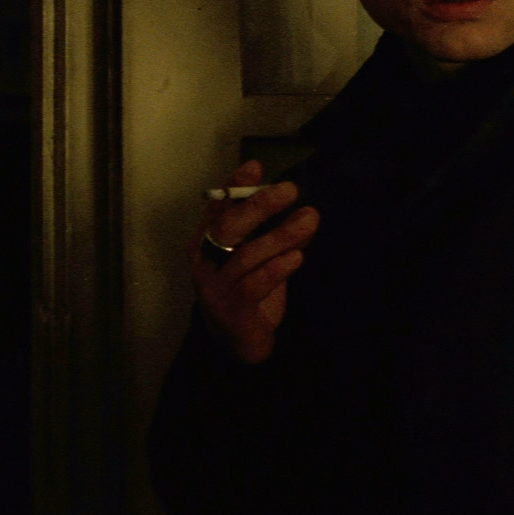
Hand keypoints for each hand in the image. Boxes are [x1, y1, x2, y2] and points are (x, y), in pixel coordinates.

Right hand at [190, 160, 319, 363]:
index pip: (217, 208)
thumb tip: (303, 211)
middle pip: (227, 228)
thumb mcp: (261, 261)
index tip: (256, 167)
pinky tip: (297, 258)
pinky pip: (253, 286)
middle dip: (258, 206)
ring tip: (309, 220)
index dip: (235, 187)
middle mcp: (204, 263)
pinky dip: (276, 269)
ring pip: (246, 256)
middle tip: (290, 190)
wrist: (238, 347)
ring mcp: (214, 288)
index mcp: (206, 244)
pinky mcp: (231, 312)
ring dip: (280, 236)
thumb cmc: (248, 295)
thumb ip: (276, 238)